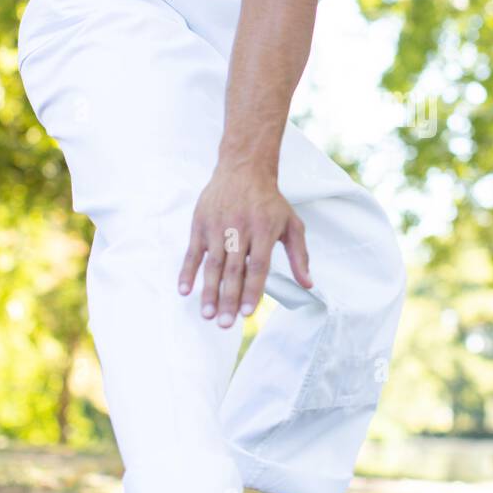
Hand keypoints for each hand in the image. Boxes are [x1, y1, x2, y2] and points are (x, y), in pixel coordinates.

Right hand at [178, 163, 311, 326]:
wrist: (243, 169)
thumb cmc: (269, 201)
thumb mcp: (291, 224)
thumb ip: (299, 256)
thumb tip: (308, 284)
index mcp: (264, 230)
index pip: (258, 266)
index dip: (253, 290)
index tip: (248, 313)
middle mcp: (240, 229)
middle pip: (234, 269)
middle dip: (228, 298)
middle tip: (225, 323)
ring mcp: (218, 226)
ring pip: (212, 264)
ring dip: (208, 291)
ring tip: (206, 314)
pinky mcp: (201, 223)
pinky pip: (192, 252)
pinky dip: (187, 271)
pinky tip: (184, 290)